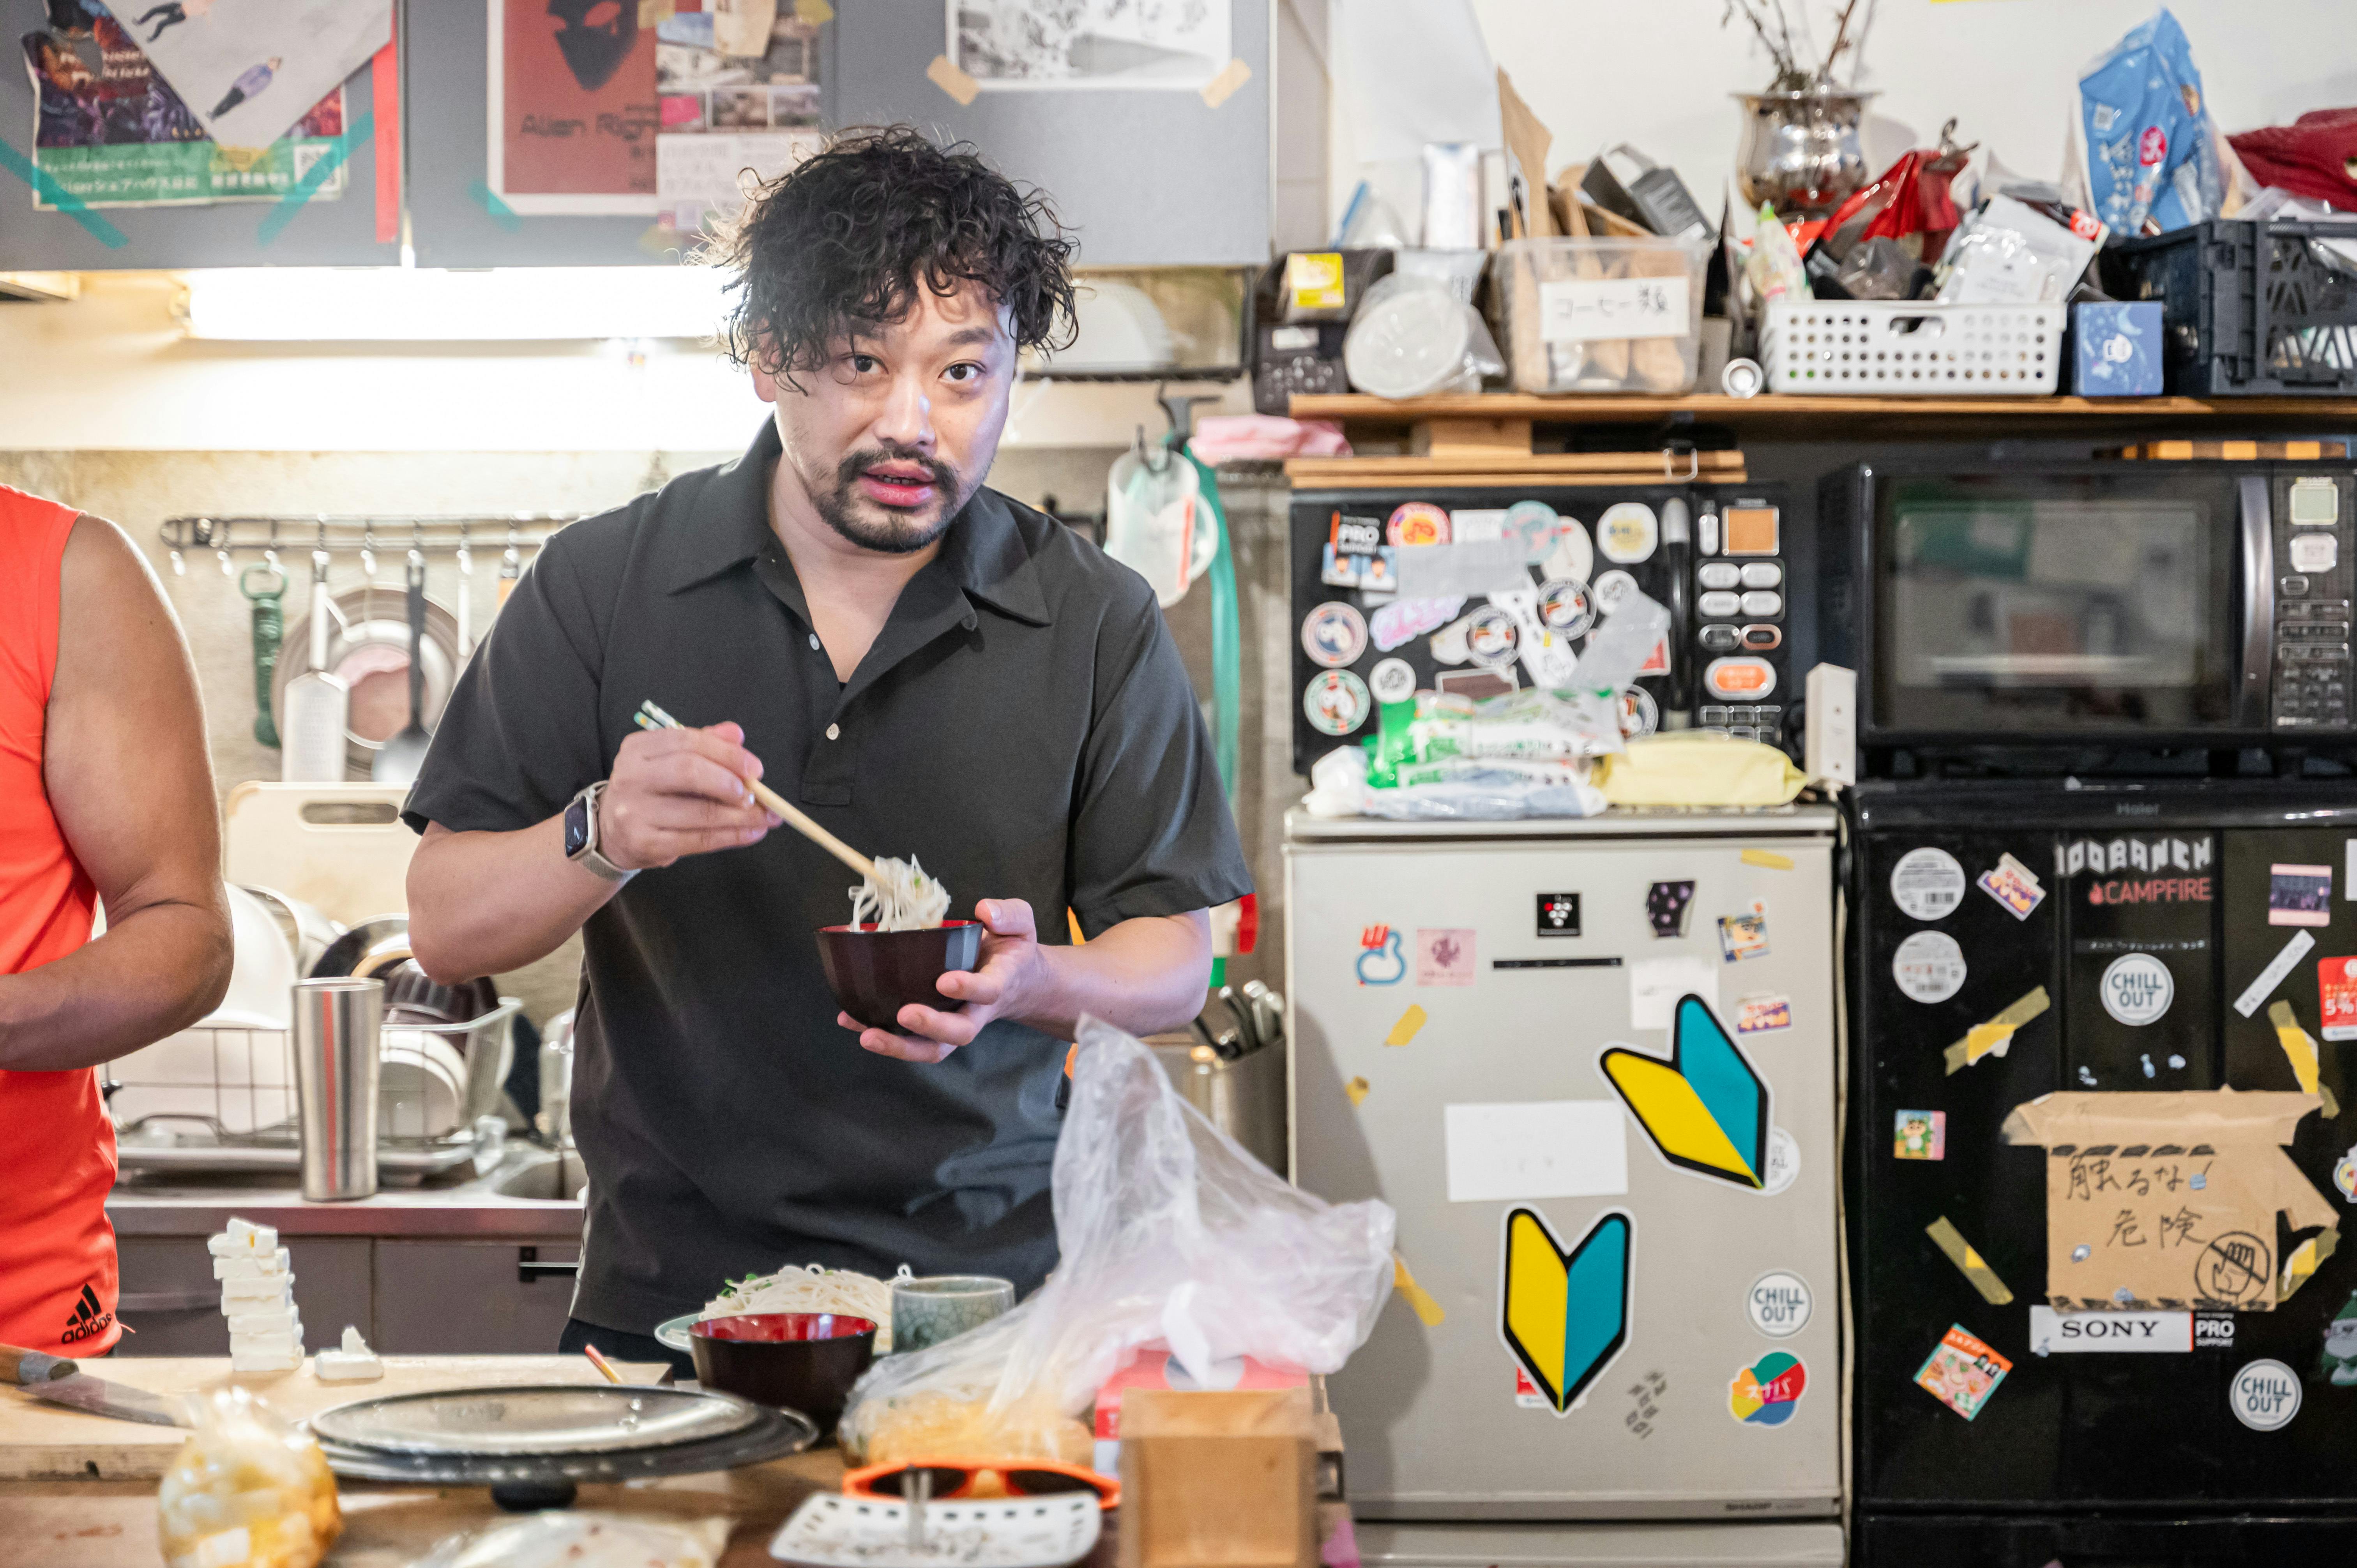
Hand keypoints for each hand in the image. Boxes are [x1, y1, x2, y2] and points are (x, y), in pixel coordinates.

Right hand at [596, 721, 778, 871]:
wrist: (611, 833)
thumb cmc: (651, 792)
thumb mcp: (669, 761)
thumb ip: (702, 744)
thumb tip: (736, 733)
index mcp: (638, 748)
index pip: (688, 741)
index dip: (727, 753)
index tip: (756, 769)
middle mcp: (631, 777)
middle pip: (689, 771)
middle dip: (730, 782)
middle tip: (758, 794)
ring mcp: (634, 812)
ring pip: (699, 811)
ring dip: (741, 815)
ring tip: (767, 817)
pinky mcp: (645, 843)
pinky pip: (698, 840)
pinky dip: (732, 836)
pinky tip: (752, 833)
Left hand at [842, 897, 1055, 1063]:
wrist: (1017, 981)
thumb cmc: (1011, 949)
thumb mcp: (1021, 925)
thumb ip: (1010, 914)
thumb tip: (984, 910)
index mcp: (999, 983)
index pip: (988, 991)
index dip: (969, 988)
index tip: (945, 980)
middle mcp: (977, 1011)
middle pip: (959, 1033)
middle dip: (932, 1027)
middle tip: (905, 1014)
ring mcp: (954, 1022)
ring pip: (934, 1048)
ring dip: (900, 1046)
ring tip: (868, 1035)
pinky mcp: (933, 1026)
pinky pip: (909, 1039)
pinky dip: (881, 1034)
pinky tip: (851, 1020)